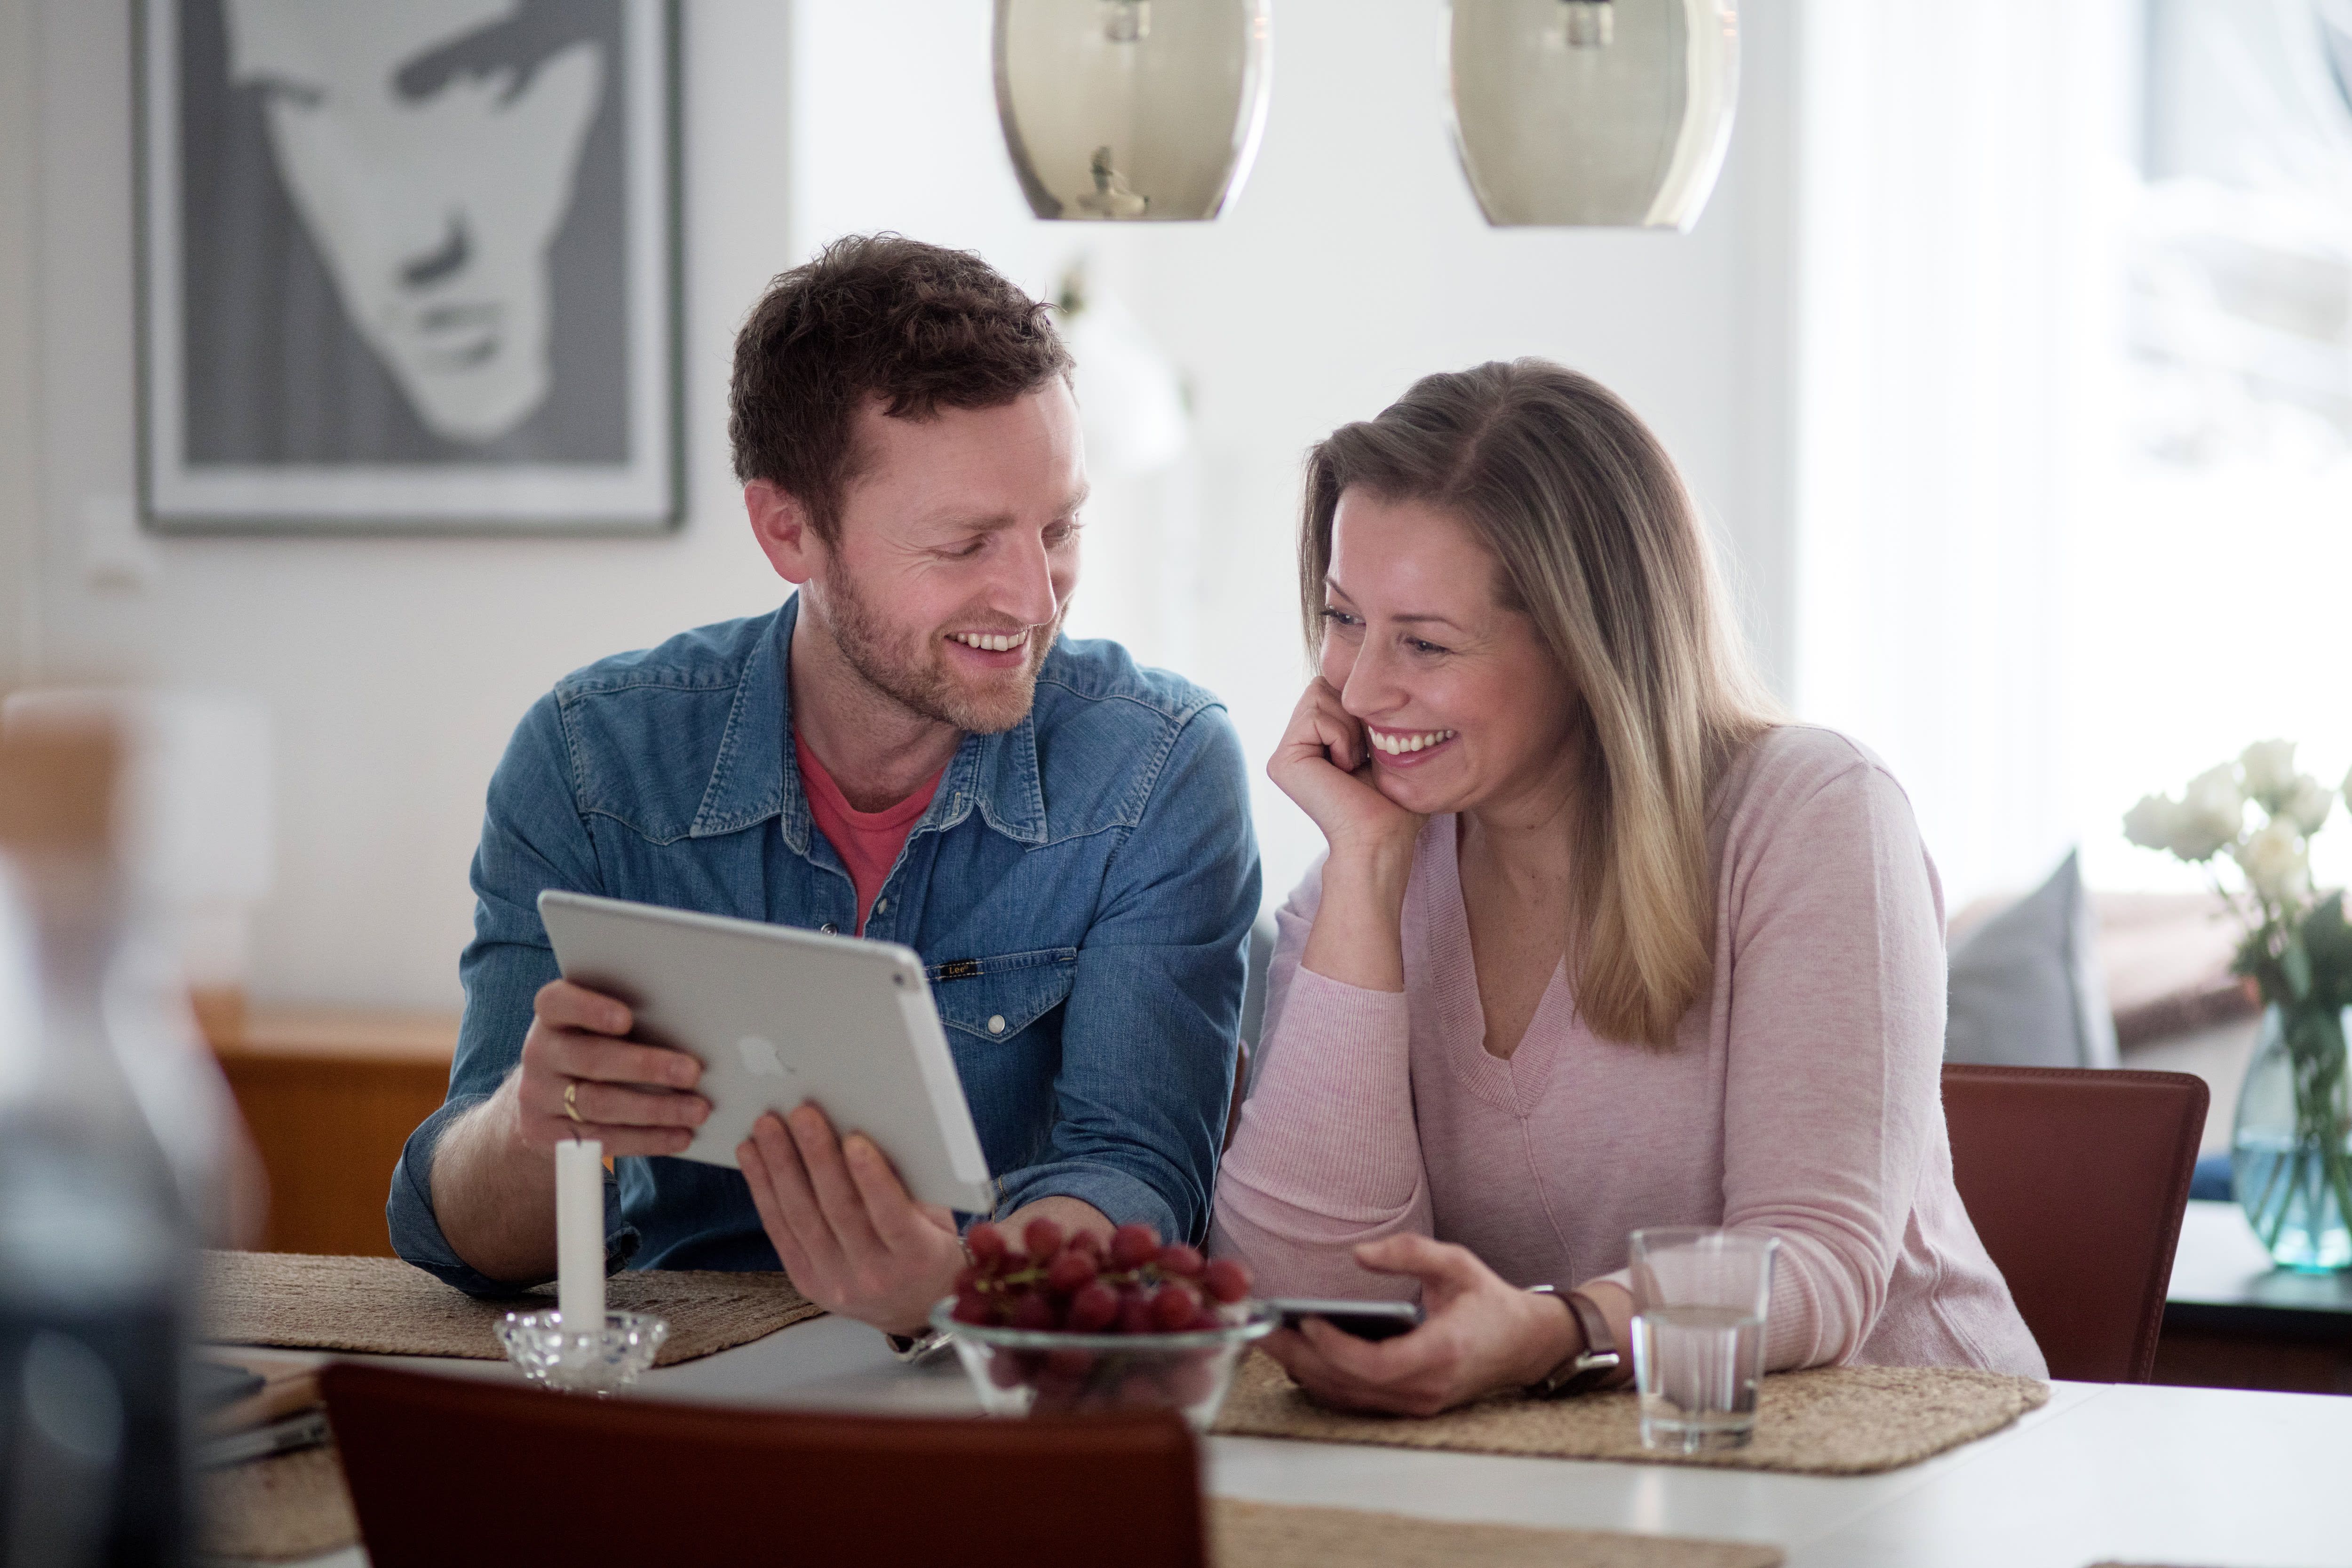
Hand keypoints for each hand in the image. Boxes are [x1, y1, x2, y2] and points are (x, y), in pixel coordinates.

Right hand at [499, 979, 708, 1158]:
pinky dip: (647, 1139)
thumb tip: (693, 1030)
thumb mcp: (595, 1028)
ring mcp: (539, 1097)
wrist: (543, 1101)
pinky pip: (602, 1139)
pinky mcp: (547, 1135)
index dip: (590, 1010)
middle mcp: (540, 1053)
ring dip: (656, 1109)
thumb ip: (629, 1023)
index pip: (557, 1003)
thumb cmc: (592, 1049)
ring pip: (600, 1104)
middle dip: (646, 1067)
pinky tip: (679, 1136)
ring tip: (697, 1111)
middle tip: (692, 1072)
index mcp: (551, 1016)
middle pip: (592, 1060)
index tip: (627, 1018)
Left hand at [738, 1104, 967, 1335]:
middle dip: (817, 1158)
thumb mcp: (938, 1220)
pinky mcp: (805, 1280)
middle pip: (839, 1211)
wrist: (914, 1307)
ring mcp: (834, 1281)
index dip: (872, 1178)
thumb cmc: (930, 1248)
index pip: (892, 1217)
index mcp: (916, 1257)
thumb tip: (874, 1131)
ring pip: (802, 1218)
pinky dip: (763, 1190)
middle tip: (801, 1115)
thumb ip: (911, 1186)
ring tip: (767, 1128)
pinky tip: (753, 1158)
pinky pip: (780, 1231)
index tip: (854, 1139)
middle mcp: (873, 1275)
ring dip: (780, 1167)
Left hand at [1259, 1235, 1576, 1416]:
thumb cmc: (1490, 1302)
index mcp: (1441, 1352)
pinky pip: (1359, 1401)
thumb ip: (1410, 1253)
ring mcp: (1419, 1403)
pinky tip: (1301, 1359)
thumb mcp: (1458, 1264)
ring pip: (1350, 1398)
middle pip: (1351, 1385)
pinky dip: (1326, 1383)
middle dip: (1301, 1360)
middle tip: (1263, 1332)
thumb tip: (1360, 1253)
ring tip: (1270, 1341)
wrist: (1525, 1344)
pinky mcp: (1411, 1406)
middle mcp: (1427, 1387)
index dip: (1335, 1348)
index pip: (1376, 1365)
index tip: (1305, 1321)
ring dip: (1306, 1372)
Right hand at [1268, 679, 1424, 861]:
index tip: (1375, 746)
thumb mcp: (1385, 743)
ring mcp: (1284, 753)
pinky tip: (1346, 768)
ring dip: (1349, 725)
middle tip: (1364, 754)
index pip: (1335, 685)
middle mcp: (1295, 745)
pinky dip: (1341, 737)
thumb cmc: (1393, 800)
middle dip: (1354, 710)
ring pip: (1318, 692)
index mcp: (1315, 741)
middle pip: (1324, 684)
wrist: (1382, 838)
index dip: (1363, 703)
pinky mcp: (1281, 761)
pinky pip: (1316, 716)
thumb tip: (1369, 671)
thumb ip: (1369, 709)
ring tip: (1355, 761)